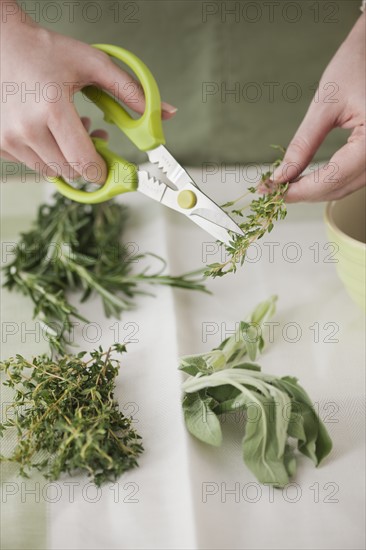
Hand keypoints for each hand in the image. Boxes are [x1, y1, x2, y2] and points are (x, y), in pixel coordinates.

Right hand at [0, 5, 176, 183]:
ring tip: (67, 128)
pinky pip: (32, 165)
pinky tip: (47, 131)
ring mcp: (9, 138)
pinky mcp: (0, 144)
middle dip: (86, 161)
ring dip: (65, 158)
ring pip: (51, 171)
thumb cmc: (45, 51)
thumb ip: (131, 91)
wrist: (2, 44)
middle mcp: (27, 128)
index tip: (110, 168)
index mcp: (52, 108)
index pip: (83, 162)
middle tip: (92, 135)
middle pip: (70, 171)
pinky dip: (45, 155)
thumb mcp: (93, 64)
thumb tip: (166, 113)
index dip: (101, 171)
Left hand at [268, 13, 364, 202]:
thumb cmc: (358, 64)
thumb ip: (303, 145)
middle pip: (340, 188)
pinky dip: (331, 181)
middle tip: (274, 191)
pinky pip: (354, 176)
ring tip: (287, 186)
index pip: (333, 179)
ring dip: (317, 190)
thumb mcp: (325, 104)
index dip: (300, 190)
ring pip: (348, 186)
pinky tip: (309, 179)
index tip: (273, 192)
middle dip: (306, 193)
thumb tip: (282, 176)